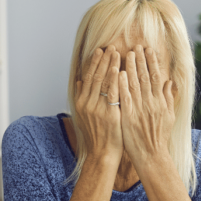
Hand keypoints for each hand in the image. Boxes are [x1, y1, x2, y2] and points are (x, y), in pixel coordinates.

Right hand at [75, 45, 122, 162]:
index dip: (93, 63)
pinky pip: (113, 94)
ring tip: (117, 52)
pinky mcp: (110, 115)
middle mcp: (87, 103)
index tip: (99, 50)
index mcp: (81, 102)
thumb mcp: (84, 116)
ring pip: (104, 82)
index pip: (87, 77)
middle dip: (103, 60)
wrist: (102, 154)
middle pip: (95, 76)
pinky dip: (116, 81)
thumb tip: (79, 82)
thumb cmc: (97, 135)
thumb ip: (82, 97)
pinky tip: (121, 70)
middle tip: (110, 46)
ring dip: (110, 65)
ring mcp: (98, 109)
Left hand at [118, 45, 174, 167]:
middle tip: (137, 46)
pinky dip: (122, 85)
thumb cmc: (159, 137)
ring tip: (128, 53)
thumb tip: (170, 82)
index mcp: (161, 102)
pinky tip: (119, 73)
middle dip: (141, 60)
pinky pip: (124, 98)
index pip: (157, 77)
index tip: (149, 50)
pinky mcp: (128, 117)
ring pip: (135, 84)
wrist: (152, 155)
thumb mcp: (169, 117)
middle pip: (146, 77)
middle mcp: (151, 103)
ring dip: (131, 68)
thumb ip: (169, 98)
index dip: (153, 62)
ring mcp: (139, 110)